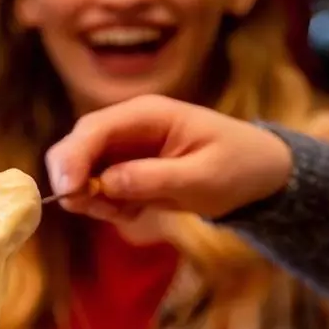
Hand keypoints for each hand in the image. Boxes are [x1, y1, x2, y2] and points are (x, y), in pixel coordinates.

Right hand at [44, 95, 292, 223]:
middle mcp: (128, 126)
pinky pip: (98, 189)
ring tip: (128, 213)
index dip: (72, 160)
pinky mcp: (126, 170)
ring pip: (82, 171)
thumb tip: (106, 183)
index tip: (68, 193)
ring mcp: (125, 148)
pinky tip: (137, 212)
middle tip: (91, 210)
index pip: (93, 130)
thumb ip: (154, 178)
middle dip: (73, 180)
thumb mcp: (202, 177)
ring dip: (92, 198)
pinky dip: (108, 206)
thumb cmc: (239, 167)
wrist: (260, 174)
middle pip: (76, 146)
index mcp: (147, 114)